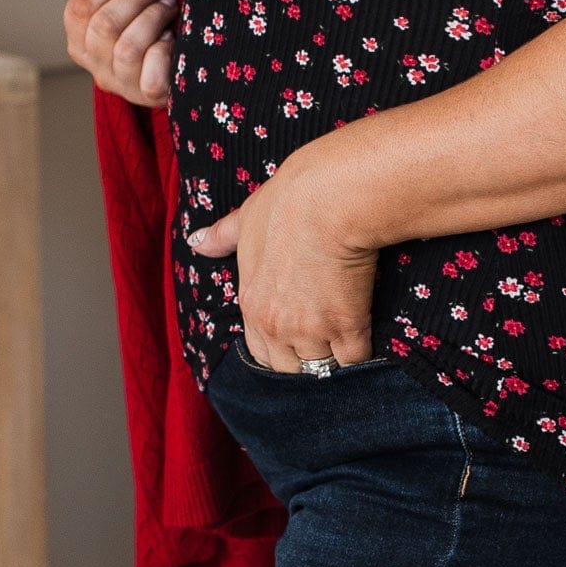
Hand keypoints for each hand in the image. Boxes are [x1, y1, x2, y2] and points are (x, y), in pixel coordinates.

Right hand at [30, 0, 177, 108]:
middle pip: (104, 25)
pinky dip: (164, 52)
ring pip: (128, 48)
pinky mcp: (148, 95)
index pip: (80, 7)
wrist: (190, 24)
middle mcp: (94, 63)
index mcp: (78, 36)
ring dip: (154, 16)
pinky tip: (172, 38)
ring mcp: (121, 82)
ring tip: (170, 3)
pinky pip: (150, 78)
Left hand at [186, 147, 381, 373]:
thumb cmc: (288, 200)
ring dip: (334, 359)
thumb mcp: (247, 216)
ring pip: (321, 369)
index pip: (259, 352)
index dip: (280, 346)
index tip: (298, 333)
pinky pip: (354, 359)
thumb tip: (197, 241)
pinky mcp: (346, 327)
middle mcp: (276, 326)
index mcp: (251, 303)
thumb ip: (223, 235)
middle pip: (288, 369)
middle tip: (325, 341)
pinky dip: (362, 352)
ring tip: (348, 342)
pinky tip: (368, 336)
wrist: (328, 198)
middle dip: (305, 359)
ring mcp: (311, 330)